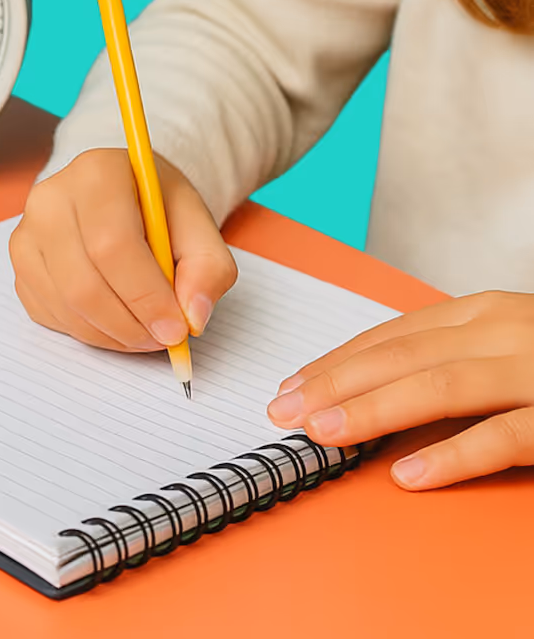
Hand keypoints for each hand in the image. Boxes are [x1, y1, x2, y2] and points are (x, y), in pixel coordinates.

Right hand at [8, 147, 233, 350]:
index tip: (176, 328)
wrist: (122, 196)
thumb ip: (208, 269)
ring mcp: (26, 233)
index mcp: (97, 174)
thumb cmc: (157, 209)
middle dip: (128, 324)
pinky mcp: (19, 264)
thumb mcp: (199, 226)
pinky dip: (87, 331)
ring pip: (64, 305)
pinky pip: (48, 314)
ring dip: (110, 334)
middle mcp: (50, 200)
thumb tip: (192, 317)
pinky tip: (114, 320)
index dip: (145, 296)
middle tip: (162, 339)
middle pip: (82, 283)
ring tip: (144, 331)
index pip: (112, 245)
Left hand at [267, 291, 533, 489]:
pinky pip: (503, 437)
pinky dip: (451, 455)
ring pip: (440, 388)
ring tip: (322, 434)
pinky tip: (406, 474)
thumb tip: (371, 390)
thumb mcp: (506, 344)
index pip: (393, 337)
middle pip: (402, 358)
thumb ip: (450, 358)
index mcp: (484, 315)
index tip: (290, 387)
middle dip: (334, 385)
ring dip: (372, 411)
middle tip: (284, 412)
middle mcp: (505, 333)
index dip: (336, 363)